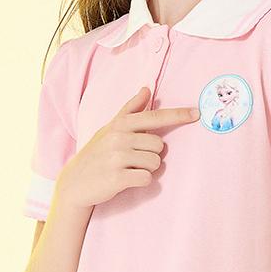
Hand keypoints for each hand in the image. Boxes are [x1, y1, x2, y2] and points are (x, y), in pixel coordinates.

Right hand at [56, 87, 199, 212]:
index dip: (177, 115)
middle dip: (152, 154)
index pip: (154, 117)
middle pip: (159, 145)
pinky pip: (147, 178)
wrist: (74, 182)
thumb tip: (146, 89)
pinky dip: (141, 181)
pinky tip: (127, 180)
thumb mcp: (109, 128)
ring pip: (155, 163)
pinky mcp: (117, 177)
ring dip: (146, 168)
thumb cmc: (96, 154)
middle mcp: (118, 138)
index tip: (196, 113)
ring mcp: (117, 157)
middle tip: (133, 159)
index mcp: (120, 124)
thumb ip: (130, 109)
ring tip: (128, 169)